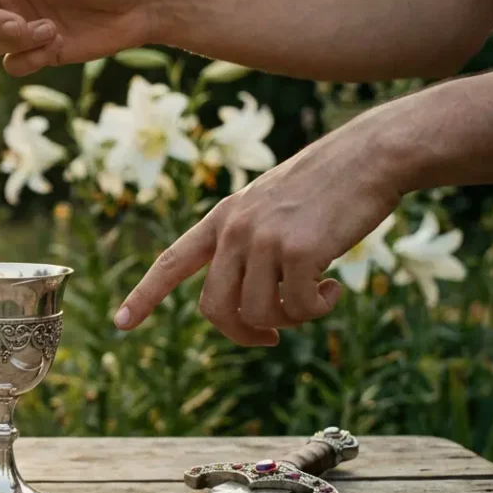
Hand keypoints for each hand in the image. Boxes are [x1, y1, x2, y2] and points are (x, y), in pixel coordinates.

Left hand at [113, 108, 405, 345]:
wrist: (371, 154)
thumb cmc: (329, 185)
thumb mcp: (273, 206)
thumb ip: (251, 243)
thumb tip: (251, 302)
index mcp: (222, 217)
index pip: (171, 261)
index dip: (145, 295)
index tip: (121, 323)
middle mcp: (234, 229)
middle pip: (213, 306)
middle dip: (240, 333)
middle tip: (270, 338)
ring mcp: (263, 239)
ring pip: (255, 314)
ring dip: (288, 320)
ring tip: (314, 299)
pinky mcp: (298, 252)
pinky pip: (297, 309)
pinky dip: (316, 310)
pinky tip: (333, 288)